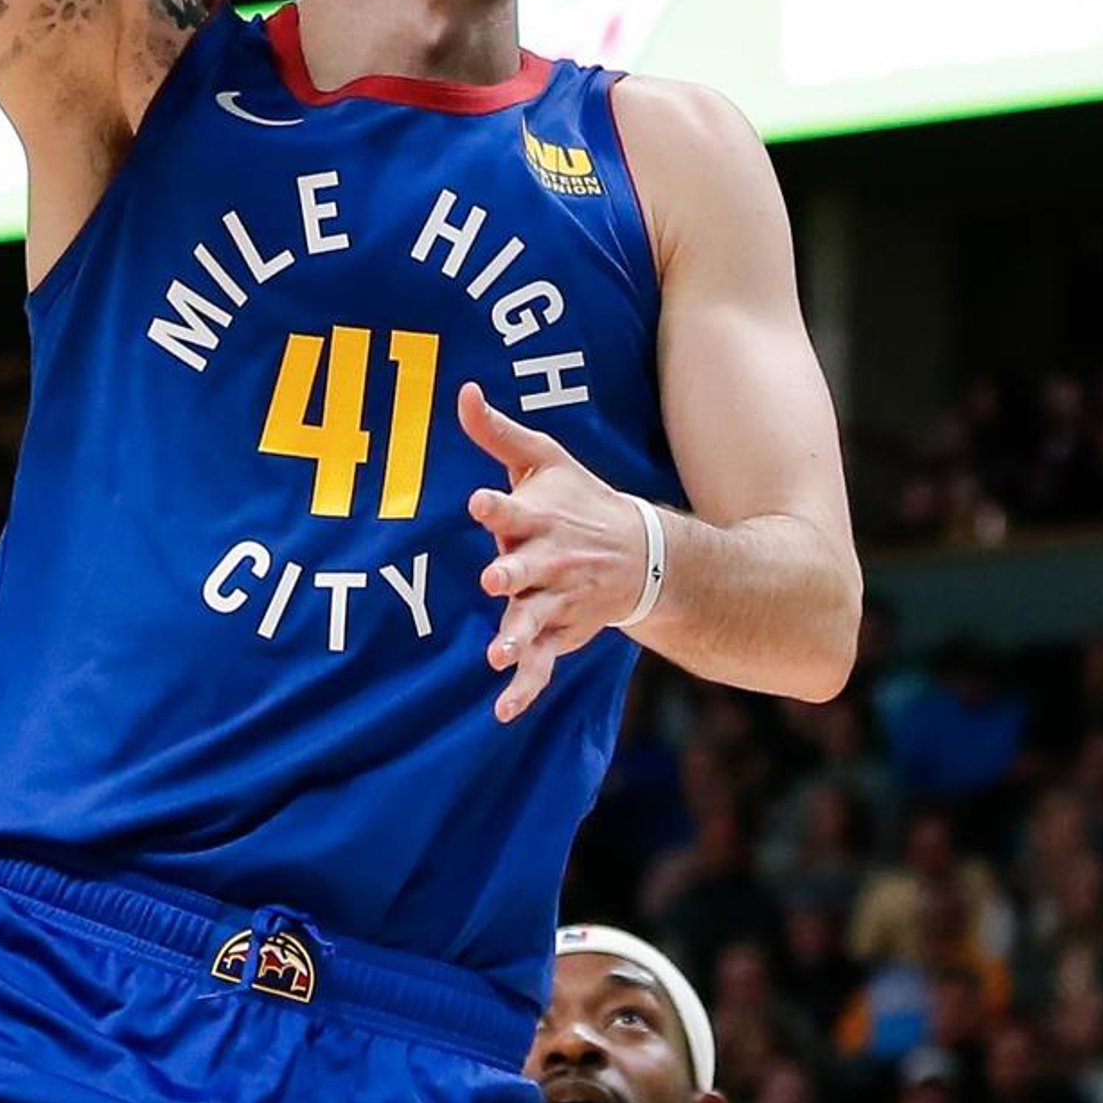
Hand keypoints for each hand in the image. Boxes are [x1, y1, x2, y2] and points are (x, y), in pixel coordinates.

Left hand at [461, 379, 647, 721]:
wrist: (640, 553)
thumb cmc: (579, 499)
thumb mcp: (545, 461)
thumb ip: (498, 433)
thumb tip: (462, 391)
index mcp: (542, 517)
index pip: (516, 508)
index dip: (497, 506)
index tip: (478, 502)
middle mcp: (550, 560)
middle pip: (527, 568)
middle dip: (512, 573)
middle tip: (493, 577)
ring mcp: (557, 600)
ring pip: (535, 620)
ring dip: (518, 635)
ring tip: (497, 653)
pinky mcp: (560, 632)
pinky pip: (541, 664)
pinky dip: (524, 688)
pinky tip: (503, 711)